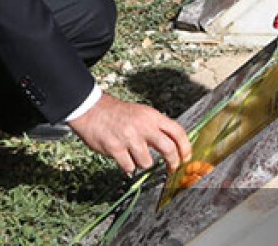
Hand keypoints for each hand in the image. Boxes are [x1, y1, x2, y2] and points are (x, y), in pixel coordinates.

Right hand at [68, 93, 191, 175]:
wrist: (91, 109)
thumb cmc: (117, 113)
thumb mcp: (141, 113)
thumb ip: (156, 127)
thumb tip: (173, 145)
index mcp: (152, 116)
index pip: (177, 132)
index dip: (185, 147)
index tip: (186, 157)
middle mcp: (143, 126)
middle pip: (169, 149)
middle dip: (173, 162)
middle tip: (171, 167)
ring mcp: (129, 138)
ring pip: (147, 163)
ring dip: (142, 163)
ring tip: (134, 155)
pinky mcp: (115, 148)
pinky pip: (129, 167)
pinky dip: (127, 167)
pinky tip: (123, 158)